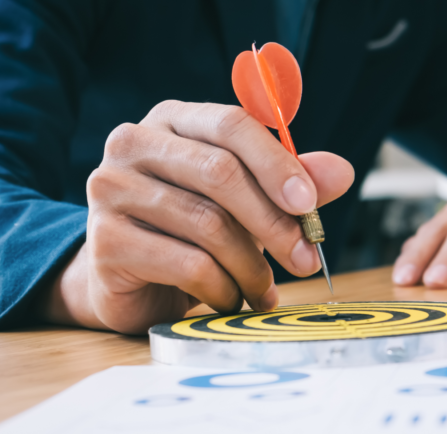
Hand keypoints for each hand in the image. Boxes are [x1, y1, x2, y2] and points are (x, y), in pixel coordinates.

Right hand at [38, 100, 353, 333]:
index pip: (231, 123)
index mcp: (172, 119)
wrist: (124, 280)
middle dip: (273, 222)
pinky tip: (229, 300)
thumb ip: (289, 182)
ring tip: (264, 290)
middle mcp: (133, 143)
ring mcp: (111, 190)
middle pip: (221, 173)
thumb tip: (341, 172)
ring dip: (251, 267)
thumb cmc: (187, 230)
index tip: (310, 205)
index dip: (276, 163)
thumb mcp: (243, 201)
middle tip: (305, 260)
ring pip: (208, 224)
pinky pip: (187, 264)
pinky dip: (222, 289)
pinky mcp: (105, 242)